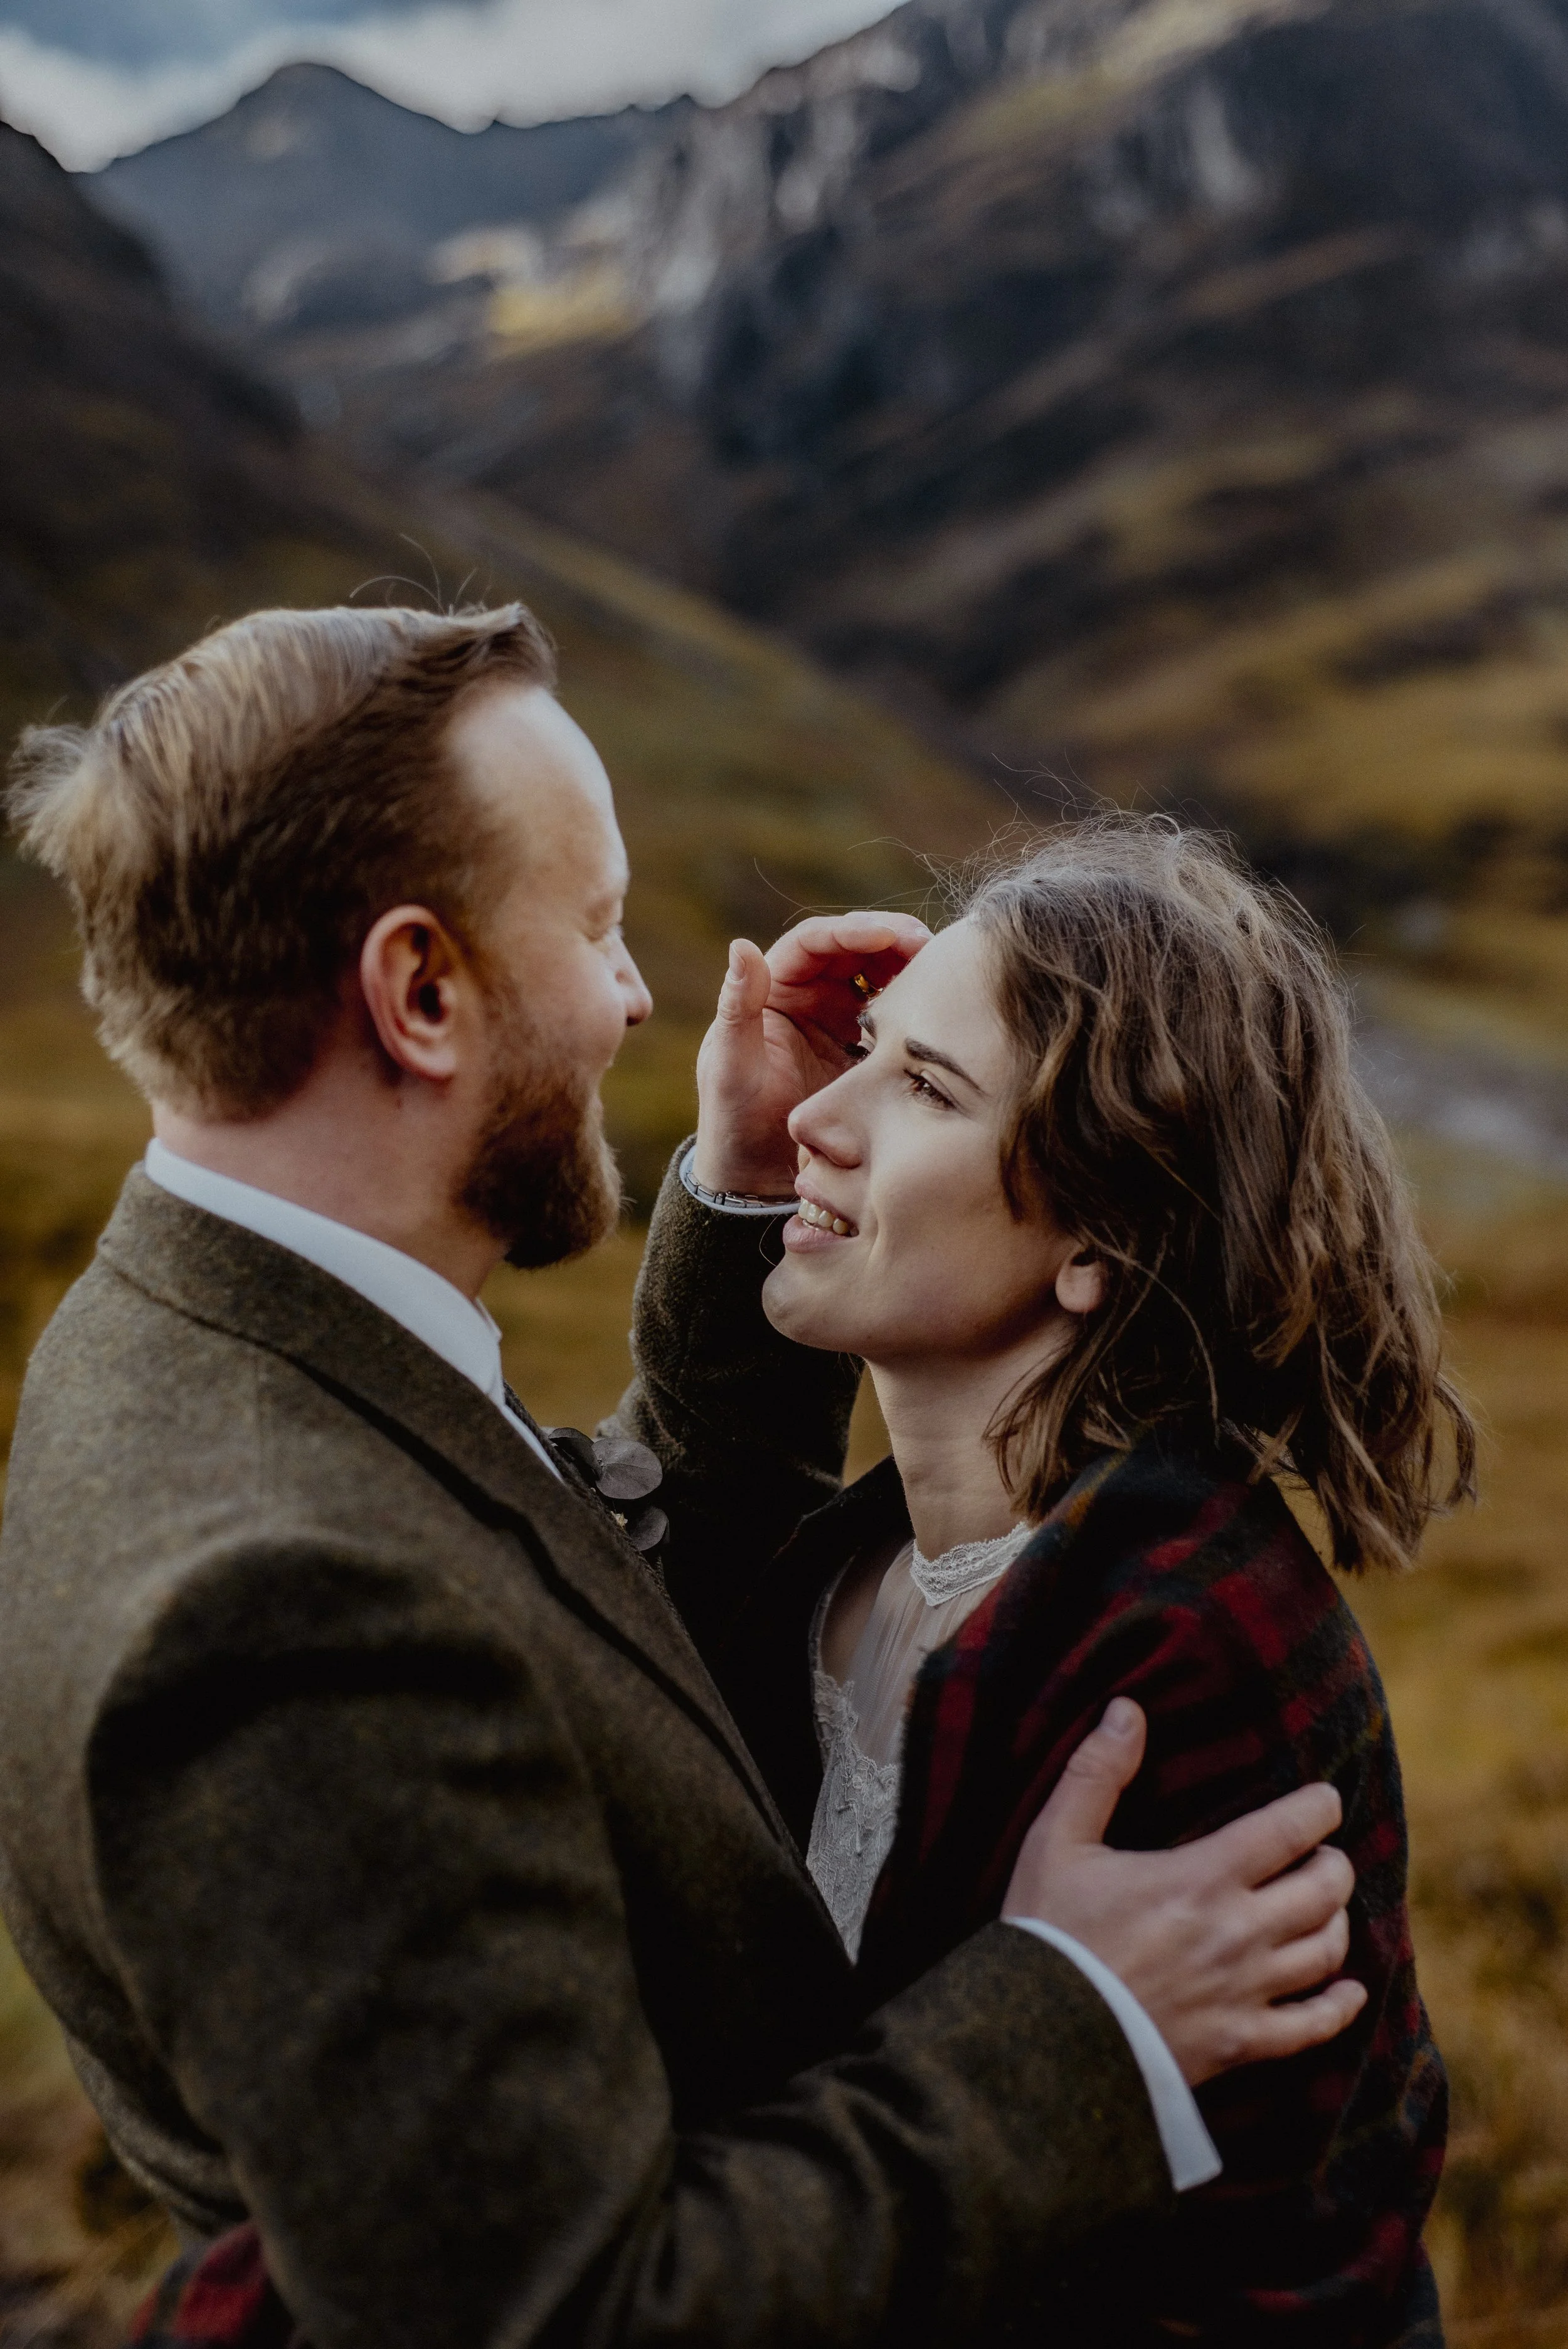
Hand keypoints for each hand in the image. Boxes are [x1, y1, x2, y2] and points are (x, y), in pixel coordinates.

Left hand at [693, 912, 930, 1196]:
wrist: (759, 1178)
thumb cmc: (734, 1123)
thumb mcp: (730, 1068)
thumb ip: (737, 1009)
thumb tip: (741, 945)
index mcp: (773, 989)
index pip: (814, 942)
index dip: (853, 930)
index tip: (891, 935)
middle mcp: (807, 994)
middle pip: (854, 948)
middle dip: (892, 938)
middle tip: (930, 945)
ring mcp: (839, 1019)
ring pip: (879, 974)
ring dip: (909, 965)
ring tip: (942, 969)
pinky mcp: (863, 1048)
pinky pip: (894, 1015)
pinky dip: (915, 1005)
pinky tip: (938, 1010)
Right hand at [1003, 1699, 1364, 2085]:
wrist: (1042, 2037)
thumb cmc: (1049, 1932)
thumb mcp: (1057, 1840)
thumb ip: (1097, 1771)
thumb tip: (1128, 1710)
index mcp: (1201, 1877)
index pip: (1287, 1831)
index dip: (1318, 1809)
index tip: (1325, 1799)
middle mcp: (1238, 1932)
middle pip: (1322, 1891)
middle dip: (1333, 1864)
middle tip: (1324, 1853)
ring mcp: (1244, 1992)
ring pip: (1326, 1952)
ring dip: (1337, 1921)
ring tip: (1326, 1906)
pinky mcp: (1240, 2043)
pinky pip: (1312, 2026)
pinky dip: (1339, 2006)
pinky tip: (1349, 1992)